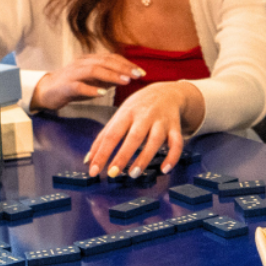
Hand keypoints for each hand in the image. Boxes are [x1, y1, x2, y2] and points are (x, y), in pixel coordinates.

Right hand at [31, 52, 142, 112]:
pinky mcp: (65, 86)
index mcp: (89, 60)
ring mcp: (73, 73)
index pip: (111, 58)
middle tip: (137, 75)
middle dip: (123, 68)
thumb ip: (106, 78)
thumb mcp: (91, 80)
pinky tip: (102, 93)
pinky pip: (79, 86)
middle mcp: (82, 63)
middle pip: (105, 61)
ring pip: (94, 70)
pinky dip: (91, 89)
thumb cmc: (71, 86)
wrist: (45, 91)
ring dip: (111, 75)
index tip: (141, 72)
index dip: (127, 64)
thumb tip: (126, 78)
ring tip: (125, 82)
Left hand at [85, 81, 199, 178]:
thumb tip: (88, 160)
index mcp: (127, 113)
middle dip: (123, 156)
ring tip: (133, 174)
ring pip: (155, 140)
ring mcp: (162, 122)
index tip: (94, 170)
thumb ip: (104, 137)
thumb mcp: (119, 116)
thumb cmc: (138, 107)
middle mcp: (145, 116)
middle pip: (134, 137)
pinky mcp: (175, 128)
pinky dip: (172, 157)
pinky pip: (177, 143)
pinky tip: (164, 169)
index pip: (112, 134)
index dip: (102, 153)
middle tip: (113, 174)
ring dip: (144, 158)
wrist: (167, 91)